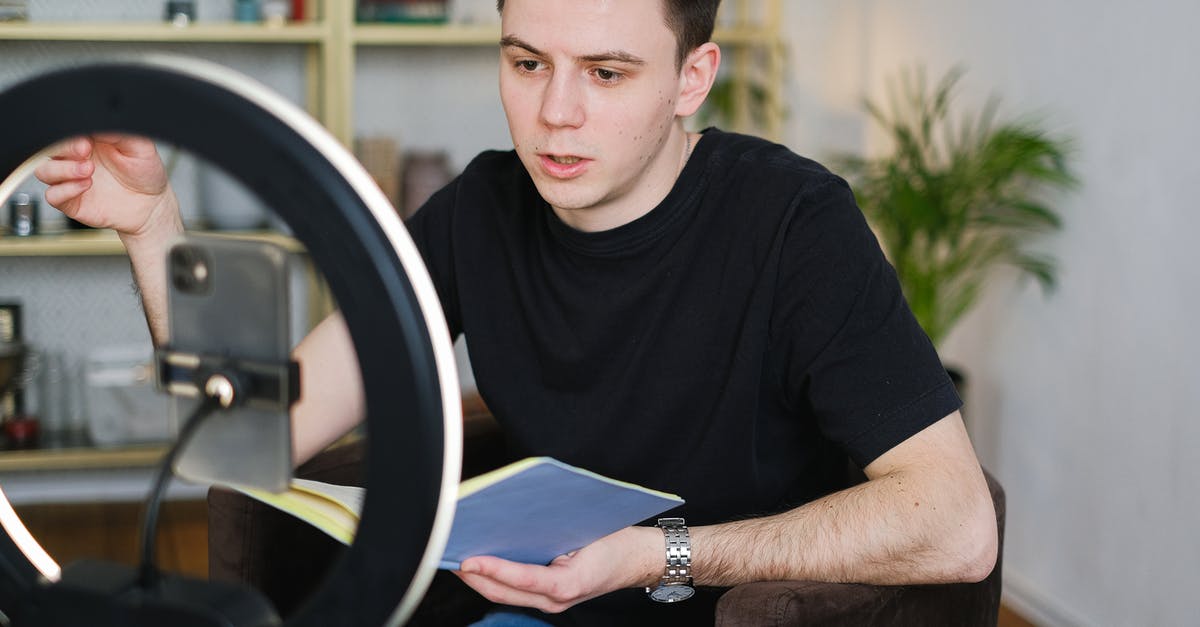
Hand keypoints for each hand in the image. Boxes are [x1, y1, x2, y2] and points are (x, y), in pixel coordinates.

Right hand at [34, 134, 176, 237]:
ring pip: (44, 171)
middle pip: (48, 148)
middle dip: (64, 148)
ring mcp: (70, 179)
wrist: (152, 203)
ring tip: (88, 170)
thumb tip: (99, 122)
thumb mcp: (140, 146)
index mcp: (87, 139)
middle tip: (85, 150)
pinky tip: (86, 185)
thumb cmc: (144, 172)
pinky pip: (53, 196)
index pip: (64, 130)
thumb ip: (119, 132)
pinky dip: (65, 190)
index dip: (70, 131)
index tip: (87, 136)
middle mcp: (74, 158)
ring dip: (63, 169)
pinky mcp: (71, 201)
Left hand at [454, 526, 660, 613]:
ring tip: (457, 559)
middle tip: (447, 556)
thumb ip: (553, 530)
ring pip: (505, 595)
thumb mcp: (587, 531)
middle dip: (473, 577)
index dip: (492, 570)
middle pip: (504, 592)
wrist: (639, 559)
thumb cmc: (616, 541)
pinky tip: (481, 564)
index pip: (521, 579)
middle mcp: (557, 599)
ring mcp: (553, 603)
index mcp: (568, 583)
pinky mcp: (552, 598)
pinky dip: (496, 579)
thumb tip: (517, 517)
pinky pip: (517, 591)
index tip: (467, 559)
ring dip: (479, 580)